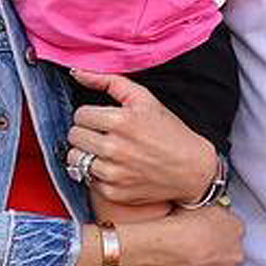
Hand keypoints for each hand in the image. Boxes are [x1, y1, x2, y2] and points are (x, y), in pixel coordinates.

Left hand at [67, 70, 217, 206]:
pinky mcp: (113, 192)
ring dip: (86, 153)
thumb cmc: (168, 131)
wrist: (191, 169)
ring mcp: (113, 173)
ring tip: (104, 150)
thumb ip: (109, 81)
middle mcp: (115, 148)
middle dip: (86, 133)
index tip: (102, 118)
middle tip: (103, 134)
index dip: (90, 115)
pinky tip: (114, 167)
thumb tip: (77, 72)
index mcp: (121, 121)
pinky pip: (86, 179)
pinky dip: (96, 173)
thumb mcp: (144, 99)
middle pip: (74, 136)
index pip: (80, 115)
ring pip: (75, 159)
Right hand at [155, 206, 244, 265]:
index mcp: (236, 227)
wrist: (173, 249)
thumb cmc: (184, 224)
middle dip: (219, 252)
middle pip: (231, 253)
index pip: (234, 229)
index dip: (220, 230)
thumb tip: (208, 215)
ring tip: (189, 262)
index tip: (208, 231)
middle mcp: (236, 252)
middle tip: (199, 248)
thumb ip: (211, 213)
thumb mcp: (200, 204)